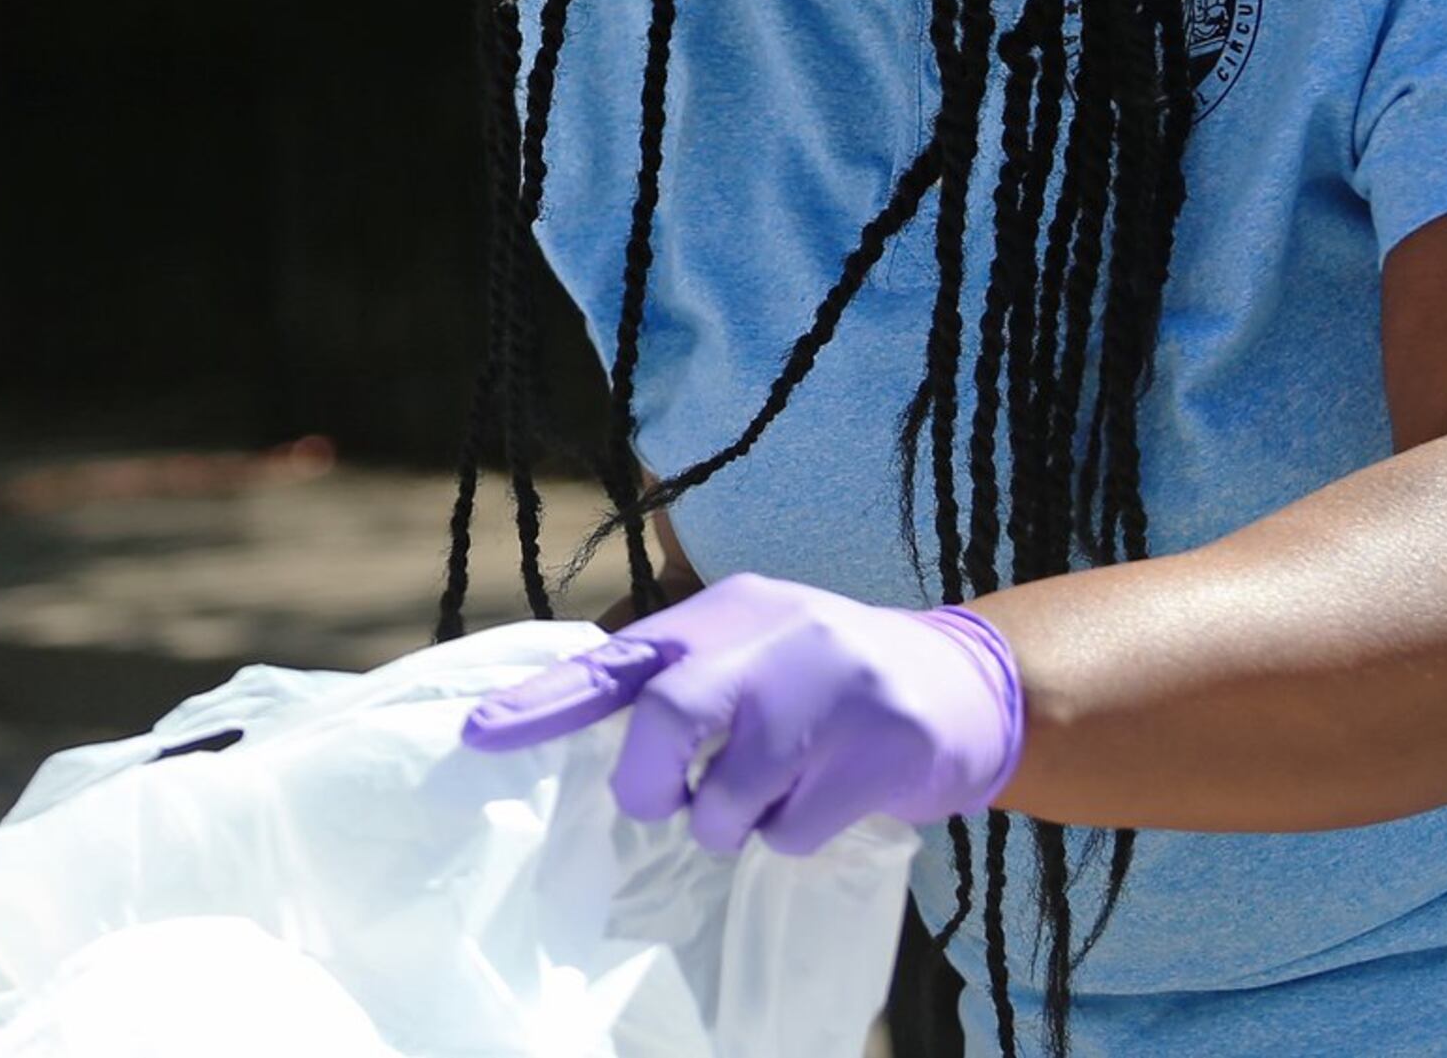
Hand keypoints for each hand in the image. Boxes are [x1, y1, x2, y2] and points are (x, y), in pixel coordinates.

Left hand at [460, 573, 1023, 853]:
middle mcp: (777, 635)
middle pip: (669, 714)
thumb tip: (573, 715)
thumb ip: (681, 674)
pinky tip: (823, 804)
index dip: (545, 700)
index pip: (621, 656)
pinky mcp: (882, 744)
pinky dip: (789, 836)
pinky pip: (793, 828)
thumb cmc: (831, 679)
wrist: (968, 683)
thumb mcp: (755, 647)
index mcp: (730, 610)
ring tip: (763, 800)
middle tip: (665, 804)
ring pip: (730, 791)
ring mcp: (833, 688)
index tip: (478, 735)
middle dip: (651, 781)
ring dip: (730, 821)